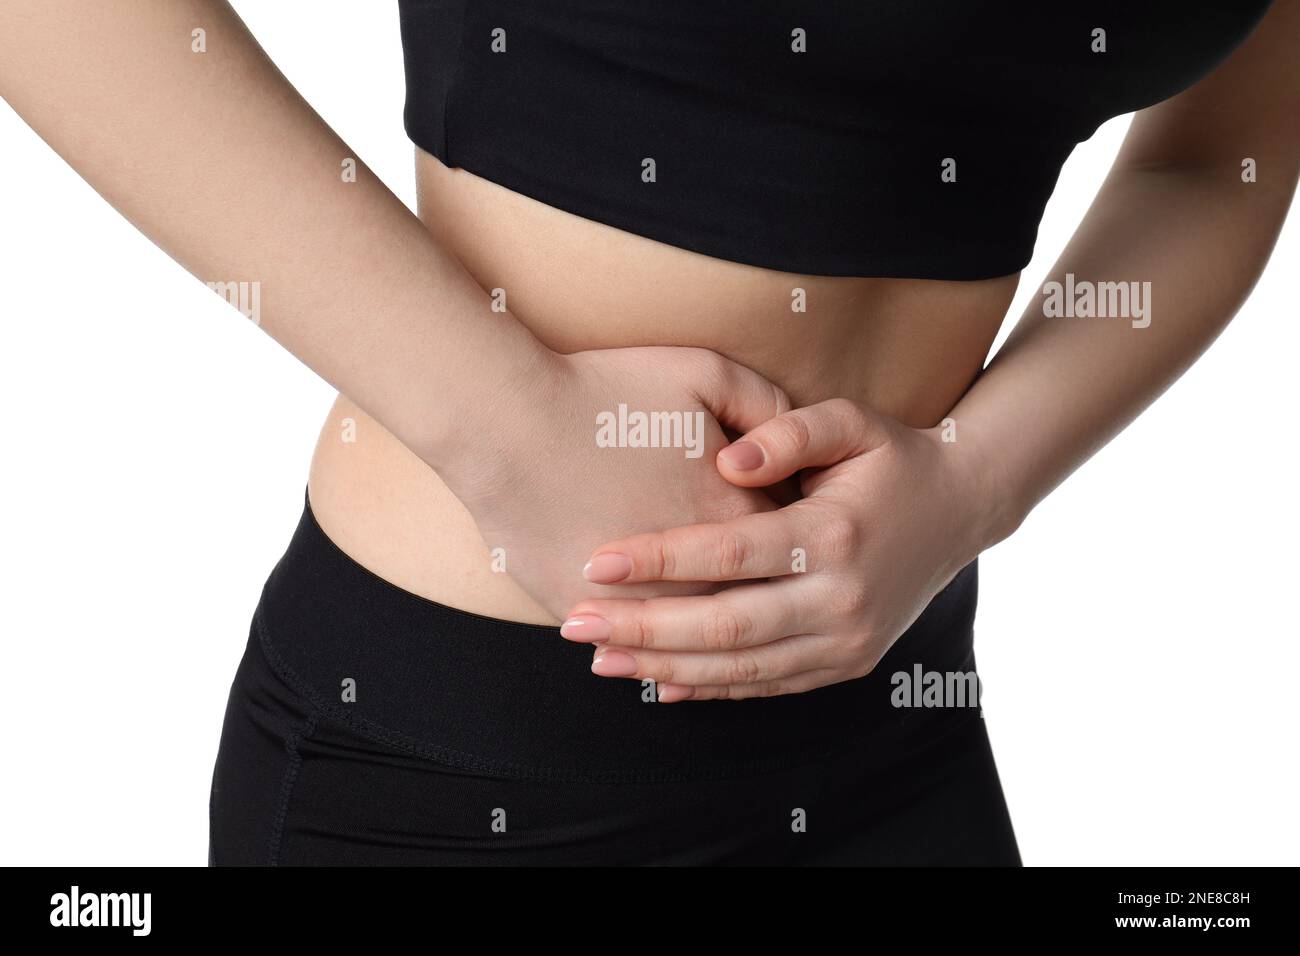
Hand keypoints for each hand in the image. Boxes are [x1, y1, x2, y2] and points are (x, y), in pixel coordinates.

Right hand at [437, 347, 790, 619]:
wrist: (506, 421)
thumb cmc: (606, 391)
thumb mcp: (705, 374)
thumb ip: (768, 407)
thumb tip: (795, 447)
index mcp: (741, 514)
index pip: (792, 546)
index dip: (787, 539)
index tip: (776, 534)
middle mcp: (704, 570)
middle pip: (751, 602)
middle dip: (761, 603)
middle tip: (755, 595)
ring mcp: (644, 600)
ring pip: (690, 640)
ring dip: (702, 645)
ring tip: (707, 646)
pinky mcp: (590, 613)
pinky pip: (628, 648)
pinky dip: (641, 654)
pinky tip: (645, 655)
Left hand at [560, 398, 997, 699]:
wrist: (961, 510)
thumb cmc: (892, 458)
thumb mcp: (852, 421)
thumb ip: (789, 430)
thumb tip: (728, 461)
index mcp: (835, 536)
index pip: (729, 554)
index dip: (659, 559)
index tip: (596, 561)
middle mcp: (842, 599)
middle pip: (725, 625)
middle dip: (643, 627)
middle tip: (576, 624)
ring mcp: (847, 642)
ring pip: (741, 668)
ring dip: (664, 666)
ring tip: (600, 657)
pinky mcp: (846, 665)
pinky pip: (767, 685)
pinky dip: (711, 689)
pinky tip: (658, 682)